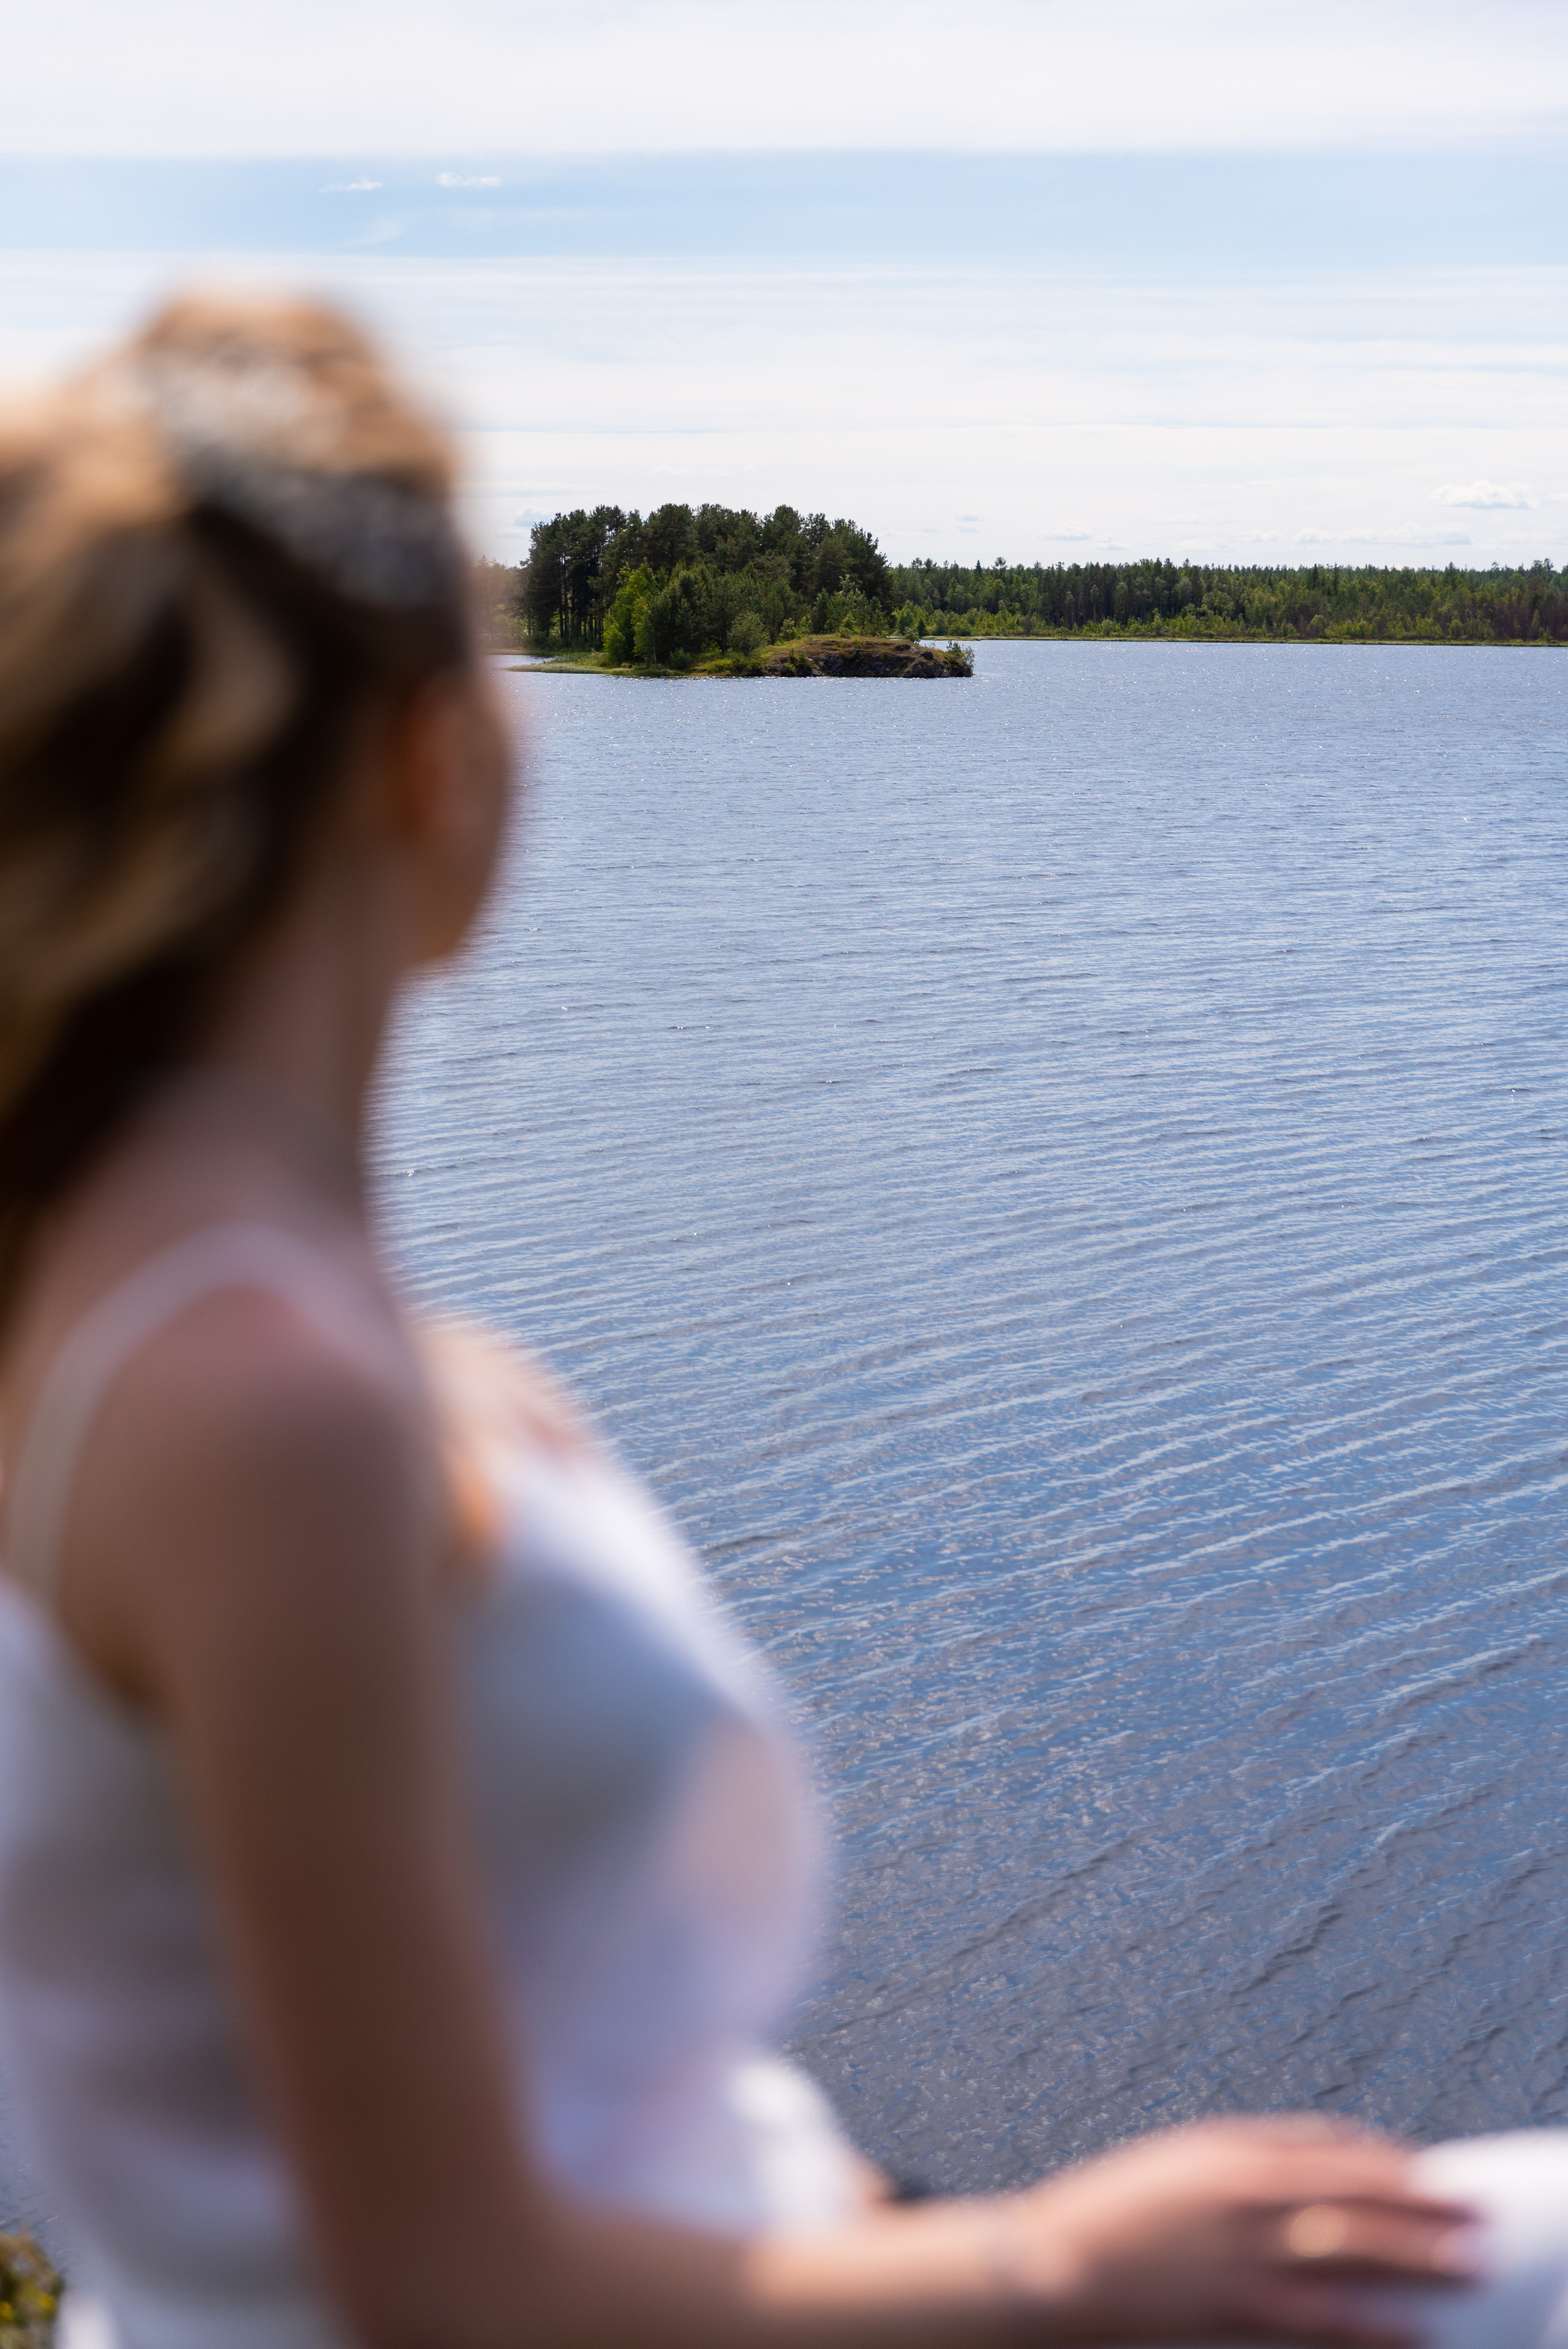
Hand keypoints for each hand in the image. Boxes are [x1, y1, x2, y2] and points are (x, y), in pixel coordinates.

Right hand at [1012, 2115, 1478, 2344]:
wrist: (1057, 2261)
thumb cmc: (1122, 2207)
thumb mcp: (1190, 2156)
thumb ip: (1256, 2151)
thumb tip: (1330, 2152)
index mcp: (1235, 2151)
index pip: (1336, 2149)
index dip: (1391, 2162)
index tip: (1431, 2173)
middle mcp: (1248, 2195)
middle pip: (1356, 2197)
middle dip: (1423, 2209)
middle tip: (1475, 2219)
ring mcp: (1244, 2253)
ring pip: (1351, 2251)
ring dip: (1416, 2260)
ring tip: (1464, 2268)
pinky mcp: (1234, 2306)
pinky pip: (1320, 2318)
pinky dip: (1372, 2325)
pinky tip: (1410, 2334)